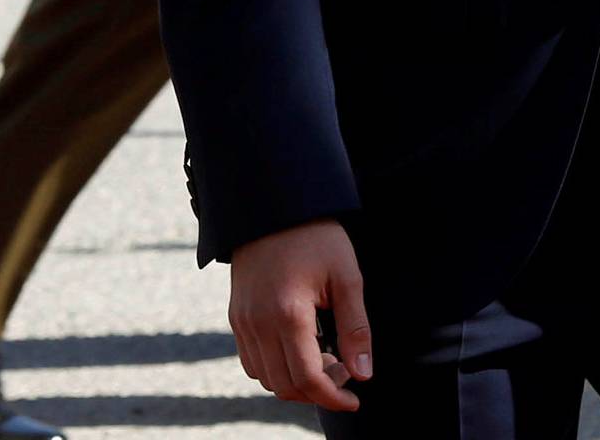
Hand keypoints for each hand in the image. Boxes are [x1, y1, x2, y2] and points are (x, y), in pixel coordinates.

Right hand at [229, 219, 372, 413]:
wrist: (273, 201)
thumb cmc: (315, 235)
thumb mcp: (346, 276)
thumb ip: (355, 329)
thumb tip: (364, 375)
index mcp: (288, 313)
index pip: (309, 379)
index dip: (334, 398)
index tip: (355, 399)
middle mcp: (258, 322)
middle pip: (286, 386)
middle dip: (318, 391)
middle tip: (342, 368)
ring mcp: (242, 320)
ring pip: (266, 378)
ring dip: (295, 382)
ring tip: (322, 356)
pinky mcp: (235, 314)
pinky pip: (251, 361)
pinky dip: (274, 367)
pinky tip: (298, 347)